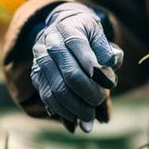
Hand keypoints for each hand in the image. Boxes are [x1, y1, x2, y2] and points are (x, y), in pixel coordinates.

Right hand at [30, 3, 121, 132]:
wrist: (62, 27)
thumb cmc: (88, 35)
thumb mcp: (100, 34)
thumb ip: (108, 50)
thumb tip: (112, 62)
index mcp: (68, 28)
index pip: (78, 45)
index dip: (93, 65)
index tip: (109, 84)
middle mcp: (50, 43)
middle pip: (69, 73)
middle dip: (88, 92)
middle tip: (99, 103)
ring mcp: (41, 60)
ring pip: (56, 88)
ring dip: (75, 108)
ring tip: (89, 121)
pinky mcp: (36, 75)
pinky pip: (47, 96)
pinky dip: (61, 111)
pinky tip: (74, 121)